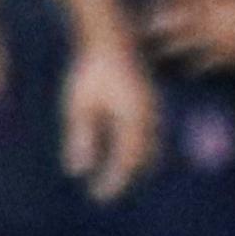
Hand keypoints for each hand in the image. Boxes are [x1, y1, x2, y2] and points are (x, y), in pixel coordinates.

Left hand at [60, 35, 158, 199]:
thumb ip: (80, 138)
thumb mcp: (78, 105)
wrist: (111, 40)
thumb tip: (78, 171)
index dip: (114, 181)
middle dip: (128, 176)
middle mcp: (151, 116)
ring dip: (137, 164)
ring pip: (153, 147)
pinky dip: (141, 149)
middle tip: (107, 190)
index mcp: (134, 118)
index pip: (127, 160)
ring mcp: (156, 109)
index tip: (98, 195)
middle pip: (146, 158)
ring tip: (118, 176)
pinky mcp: (153, 103)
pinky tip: (126, 152)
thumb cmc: (90, 71)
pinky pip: (152, 134)